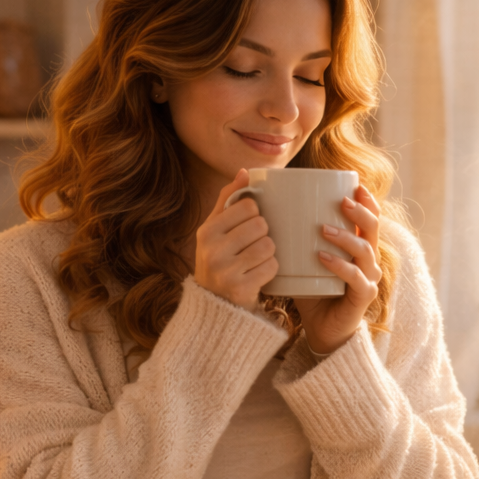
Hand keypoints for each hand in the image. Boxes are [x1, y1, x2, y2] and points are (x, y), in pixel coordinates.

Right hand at [194, 169, 277, 311]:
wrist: (214, 306)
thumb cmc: (219, 260)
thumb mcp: (215, 230)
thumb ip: (228, 200)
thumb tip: (245, 172)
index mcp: (206, 231)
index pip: (248, 206)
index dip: (255, 214)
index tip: (248, 226)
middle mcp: (212, 250)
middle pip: (261, 225)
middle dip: (263, 234)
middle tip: (253, 246)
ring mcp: (226, 271)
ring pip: (269, 245)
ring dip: (269, 253)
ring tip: (256, 260)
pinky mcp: (241, 288)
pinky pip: (272, 267)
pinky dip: (271, 269)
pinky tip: (259, 273)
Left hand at [295, 185, 382, 354]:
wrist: (322, 330)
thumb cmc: (313, 293)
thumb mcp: (304, 262)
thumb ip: (295, 240)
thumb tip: (268, 215)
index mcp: (359, 249)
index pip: (370, 220)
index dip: (367, 201)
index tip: (355, 185)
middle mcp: (369, 261)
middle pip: (373, 229)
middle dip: (360, 212)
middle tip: (342, 200)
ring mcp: (369, 278)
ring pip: (365, 250)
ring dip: (345, 236)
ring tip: (323, 228)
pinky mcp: (363, 296)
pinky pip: (355, 277)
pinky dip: (339, 265)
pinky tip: (323, 257)